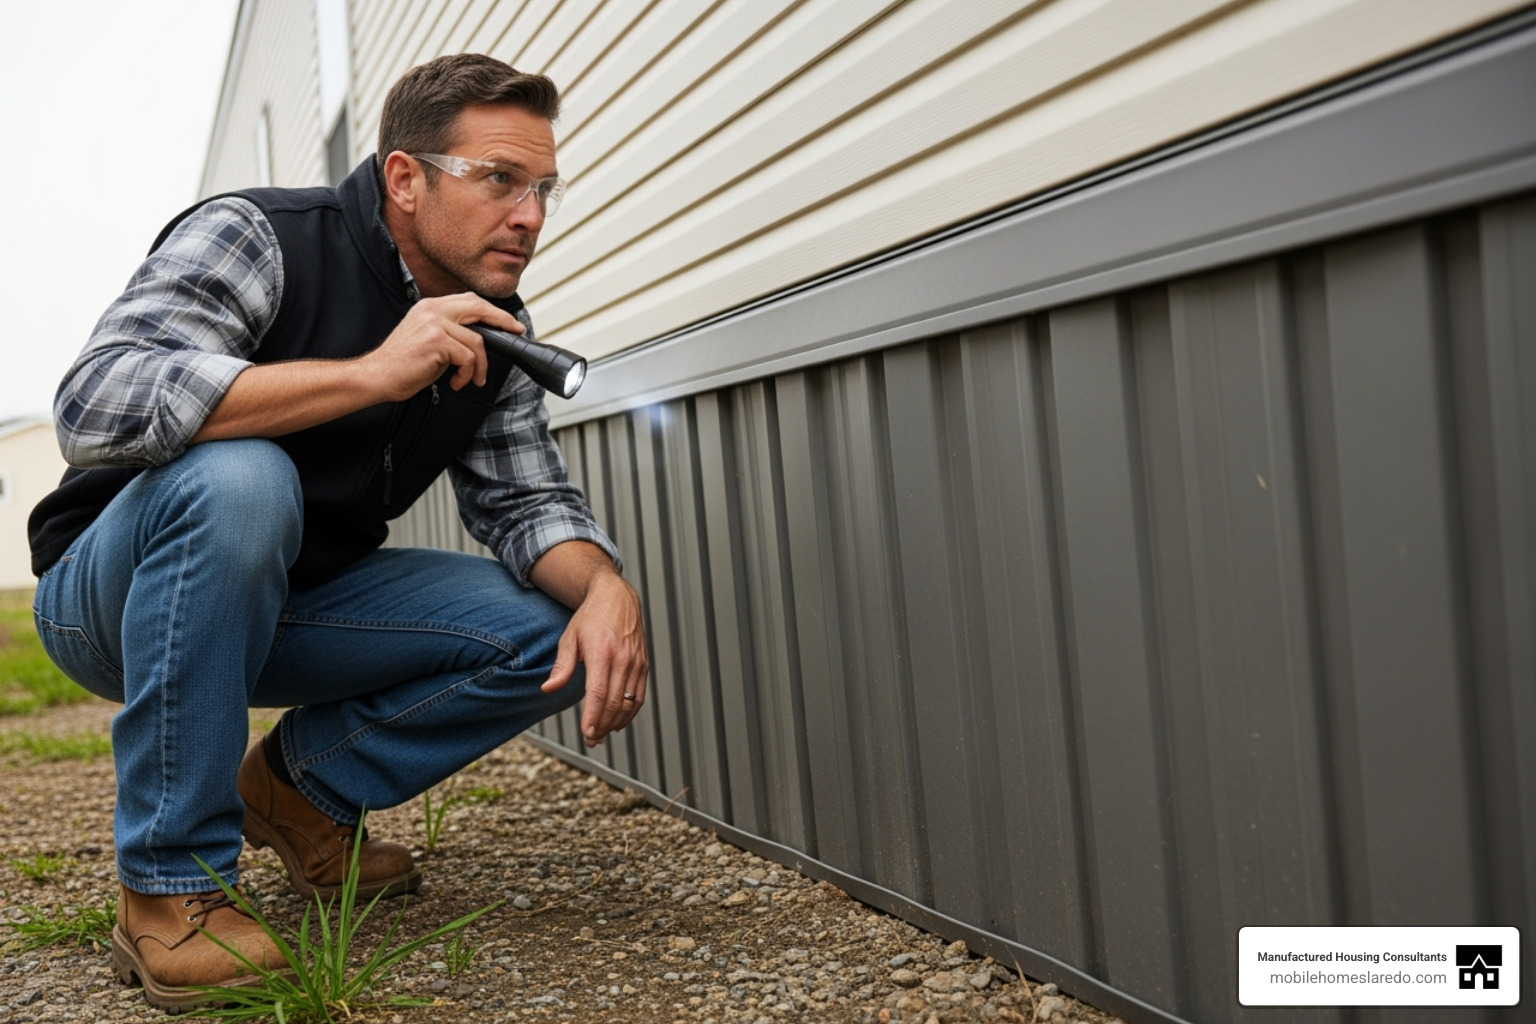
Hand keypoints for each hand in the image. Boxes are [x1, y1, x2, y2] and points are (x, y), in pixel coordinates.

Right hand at [362, 293, 522, 400]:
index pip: (469, 300)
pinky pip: (468, 358)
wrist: (377, 375)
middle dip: (502, 321)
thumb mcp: (430, 339)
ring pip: (477, 341)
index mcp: (430, 306)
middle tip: (516, 332)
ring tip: (467, 380)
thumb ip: (452, 332)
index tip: (509, 322)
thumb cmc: (403, 364)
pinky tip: (454, 382)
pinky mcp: (436, 341)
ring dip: (479, 367)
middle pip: (479, 308)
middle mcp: (432, 309)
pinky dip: (466, 375)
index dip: (493, 311)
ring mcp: (434, 323)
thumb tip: (481, 338)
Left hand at [540, 571, 647, 746]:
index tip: (587, 734)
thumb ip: (562, 666)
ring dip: (616, 723)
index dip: (593, 717)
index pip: (598, 693)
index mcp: (601, 653)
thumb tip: (548, 689)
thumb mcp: (570, 638)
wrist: (616, 597)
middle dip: (602, 726)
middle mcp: (622, 659)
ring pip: (629, 702)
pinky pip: (639, 695)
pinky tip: (618, 721)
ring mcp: (636, 662)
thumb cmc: (590, 617)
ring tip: (601, 734)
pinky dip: (630, 712)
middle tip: (591, 740)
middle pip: (614, 703)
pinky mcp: (644, 665)